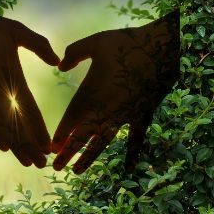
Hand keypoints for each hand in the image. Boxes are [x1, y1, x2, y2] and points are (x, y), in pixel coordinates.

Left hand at [52, 10, 179, 173]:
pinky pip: (135, 140)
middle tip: (56, 167)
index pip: (71, 120)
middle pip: (82, 137)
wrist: (162, 49)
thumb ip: (74, 52)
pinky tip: (128, 169)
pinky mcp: (142, 116)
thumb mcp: (95, 42)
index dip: (61, 135)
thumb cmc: (127, 43)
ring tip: (77, 171)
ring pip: (103, 143)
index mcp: (91, 93)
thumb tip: (60, 65)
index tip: (52, 148)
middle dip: (68, 152)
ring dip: (89, 157)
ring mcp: (124, 116)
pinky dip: (132, 154)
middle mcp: (105, 110)